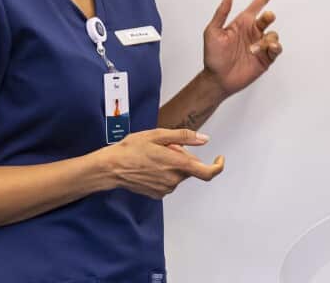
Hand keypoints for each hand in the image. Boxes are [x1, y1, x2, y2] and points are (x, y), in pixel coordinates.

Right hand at [96, 128, 224, 198]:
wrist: (110, 168)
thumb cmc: (131, 149)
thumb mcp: (158, 135)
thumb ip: (184, 137)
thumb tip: (205, 140)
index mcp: (177, 164)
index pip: (207, 172)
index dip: (217, 166)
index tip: (219, 158)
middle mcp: (173, 180)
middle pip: (189, 167)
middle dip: (182, 156)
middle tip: (165, 146)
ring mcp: (165, 189)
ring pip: (178, 174)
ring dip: (172, 164)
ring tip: (153, 156)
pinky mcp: (157, 194)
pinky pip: (169, 181)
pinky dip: (165, 173)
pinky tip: (150, 166)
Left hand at [204, 0, 285, 95]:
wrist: (218, 79)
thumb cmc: (213, 55)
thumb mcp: (212, 31)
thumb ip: (222, 12)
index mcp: (244, 21)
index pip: (260, 1)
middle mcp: (254, 30)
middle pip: (269, 17)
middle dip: (269, 17)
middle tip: (267, 17)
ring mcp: (261, 44)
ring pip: (273, 34)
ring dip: (265, 40)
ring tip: (251, 50)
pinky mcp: (266, 57)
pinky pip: (277, 48)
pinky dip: (274, 48)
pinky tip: (265, 51)